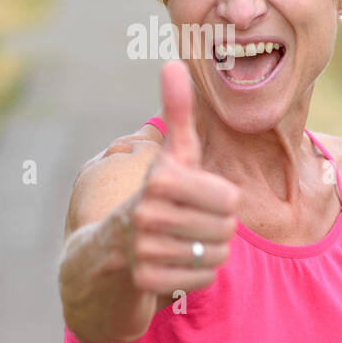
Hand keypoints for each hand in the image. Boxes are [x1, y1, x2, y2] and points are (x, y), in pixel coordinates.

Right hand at [124, 60, 238, 294]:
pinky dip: (199, 274)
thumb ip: (178, 111)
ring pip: (216, 255)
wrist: (113, 247)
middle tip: (195, 222)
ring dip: (211, 250)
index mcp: (160, 180)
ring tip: (188, 239)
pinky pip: (203, 279)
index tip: (202, 196)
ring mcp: (145, 249)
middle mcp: (148, 213)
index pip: (229, 198)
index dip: (224, 199)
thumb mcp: (172, 155)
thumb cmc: (158, 193)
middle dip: (219, 227)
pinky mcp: (146, 280)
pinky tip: (179, 261)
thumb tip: (173, 62)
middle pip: (226, 228)